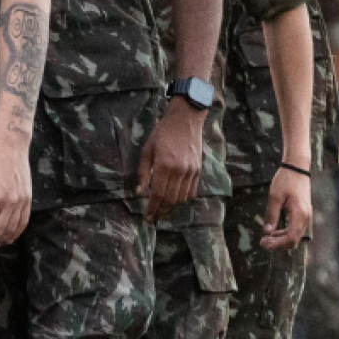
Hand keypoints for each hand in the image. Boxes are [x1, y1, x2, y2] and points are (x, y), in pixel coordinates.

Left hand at [136, 102, 204, 222]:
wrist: (185, 119)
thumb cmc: (162, 132)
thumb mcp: (147, 150)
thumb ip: (144, 173)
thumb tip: (139, 192)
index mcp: (165, 166)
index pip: (158, 195)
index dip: (152, 209)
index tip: (147, 217)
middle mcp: (180, 171)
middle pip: (170, 200)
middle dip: (161, 212)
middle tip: (153, 219)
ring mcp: (191, 171)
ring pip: (182, 198)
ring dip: (172, 209)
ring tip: (162, 213)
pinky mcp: (198, 170)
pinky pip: (191, 191)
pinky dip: (183, 200)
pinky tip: (175, 203)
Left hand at [261, 166, 311, 250]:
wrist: (297, 168)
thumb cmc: (286, 180)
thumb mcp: (275, 197)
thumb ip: (271, 215)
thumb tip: (267, 232)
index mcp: (299, 214)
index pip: (291, 238)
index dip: (277, 244)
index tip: (264, 243)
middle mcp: (305, 217)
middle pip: (294, 240)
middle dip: (278, 244)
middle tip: (263, 242)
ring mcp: (306, 215)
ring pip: (295, 235)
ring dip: (281, 239)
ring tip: (267, 237)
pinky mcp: (304, 213)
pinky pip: (296, 228)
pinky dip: (286, 232)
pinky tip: (275, 231)